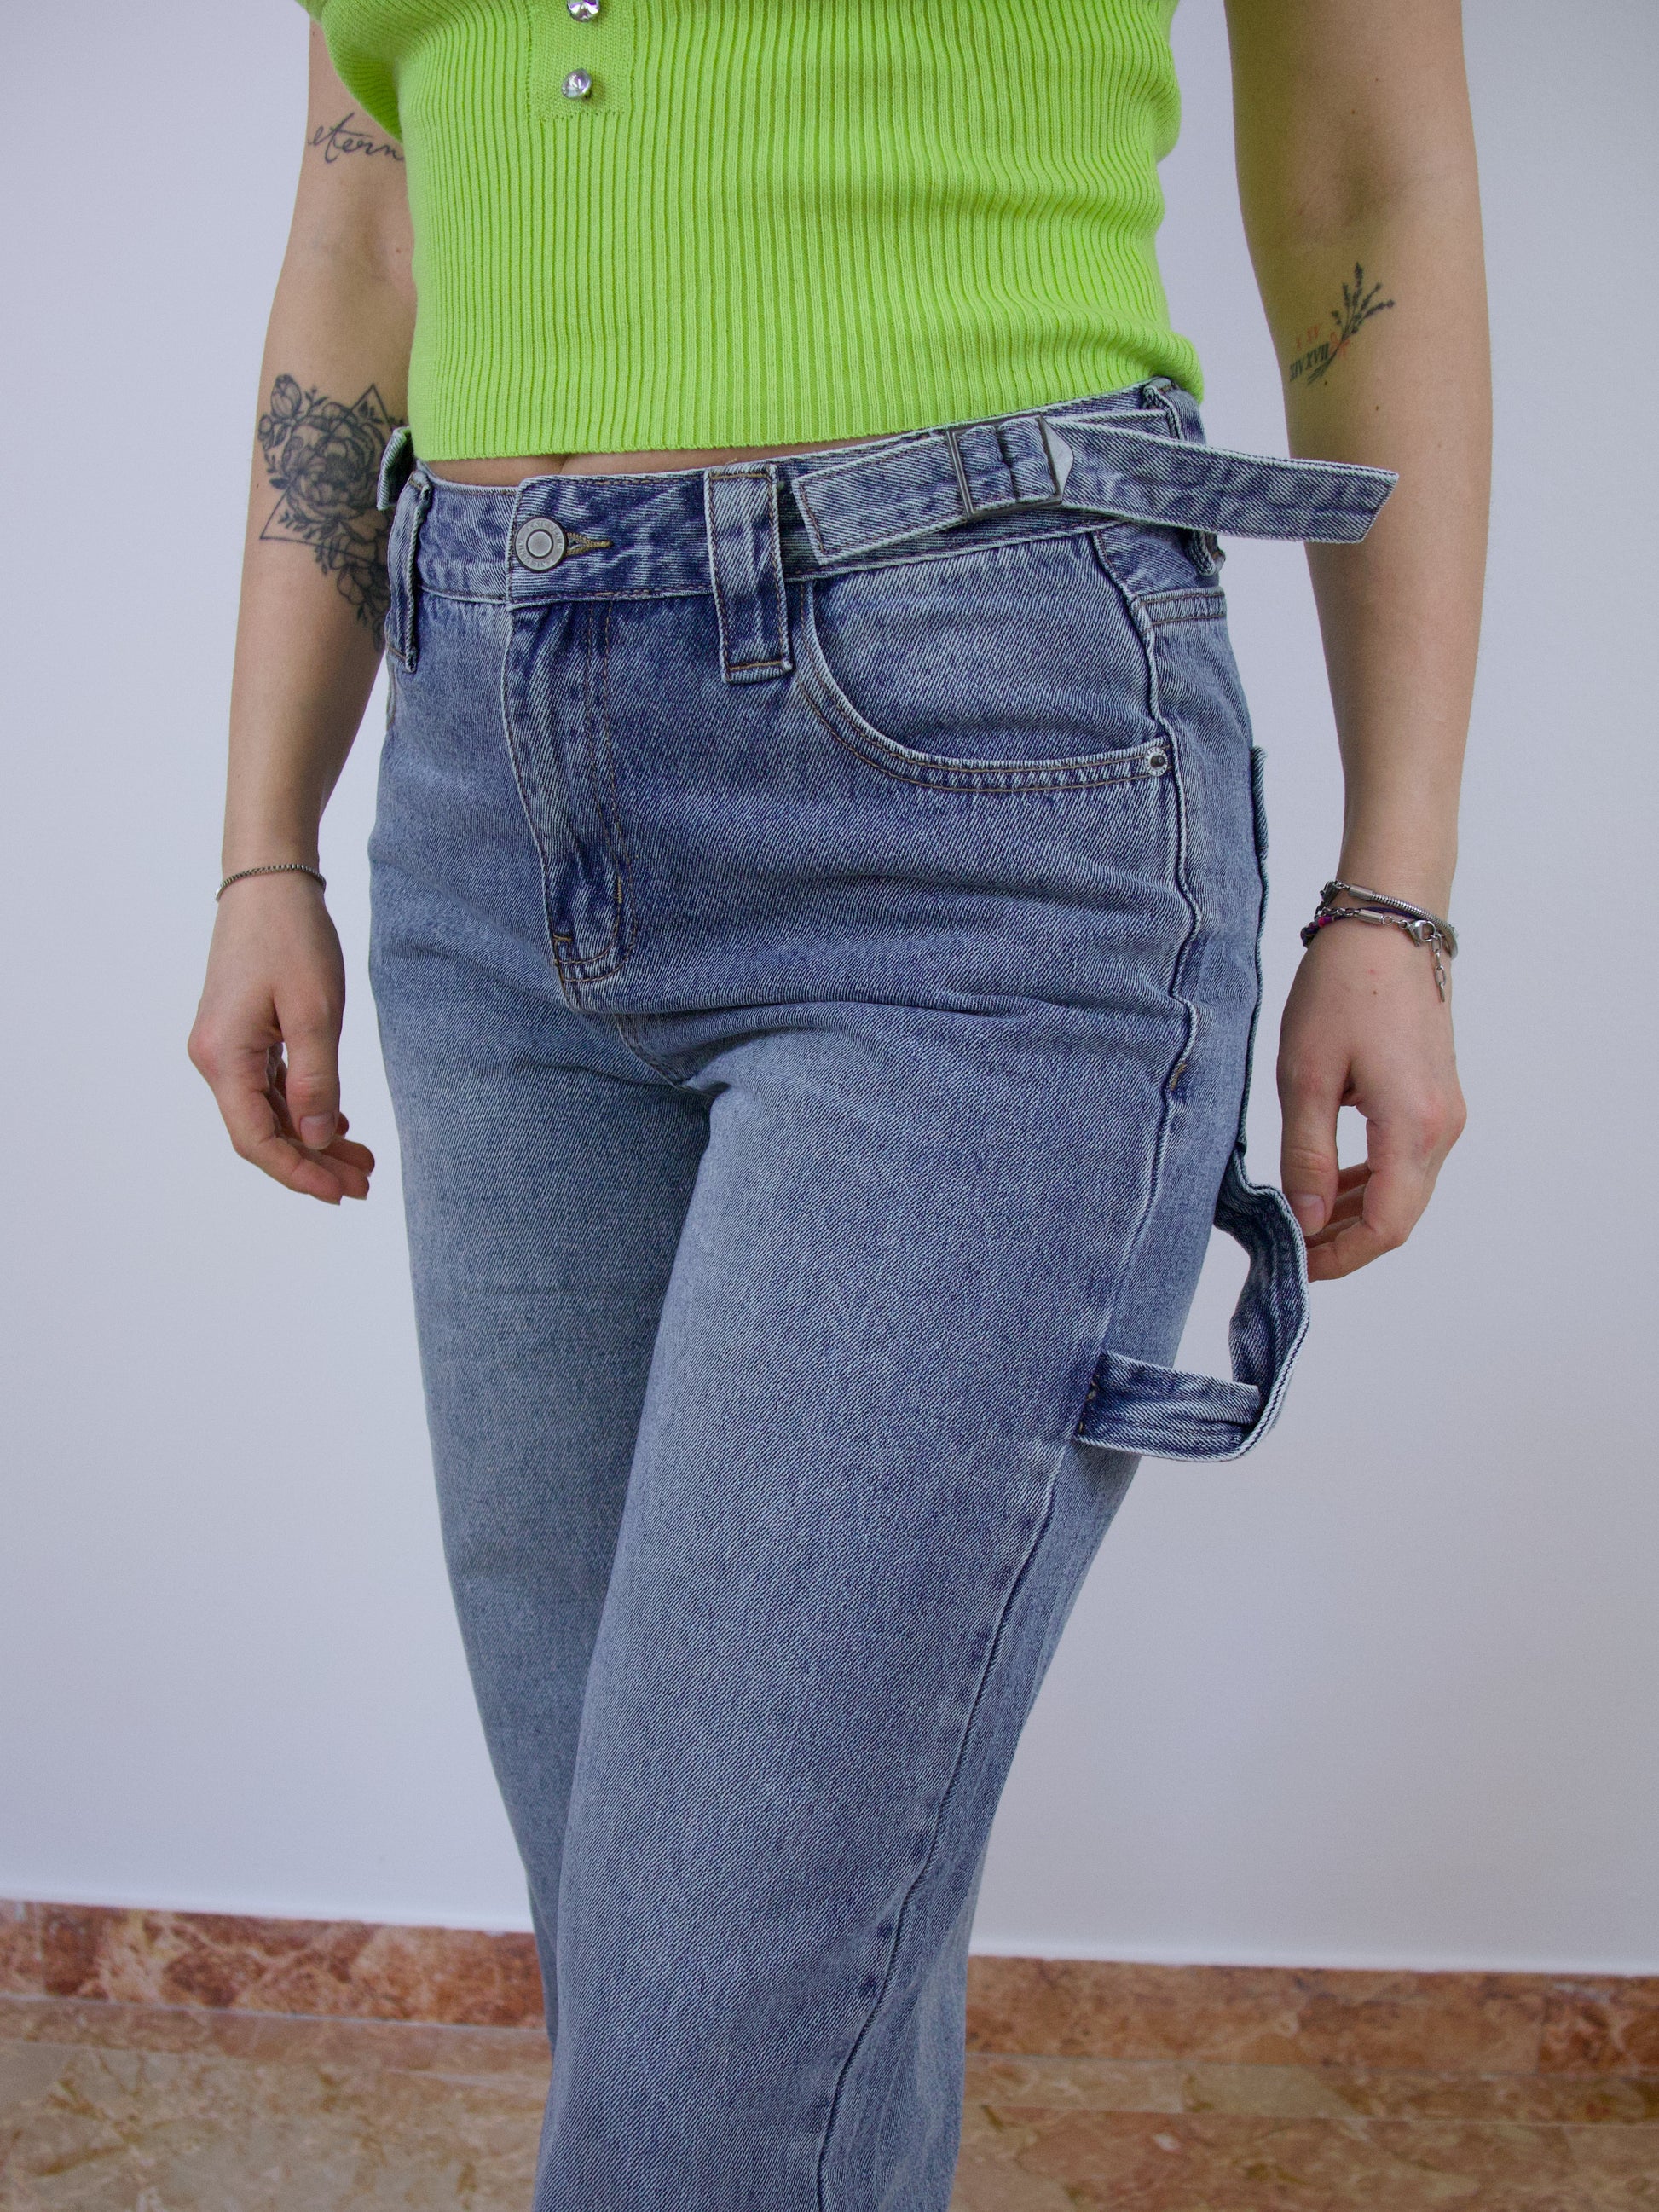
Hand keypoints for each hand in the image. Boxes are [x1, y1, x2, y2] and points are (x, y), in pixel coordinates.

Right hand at [188, 876, 374, 1204]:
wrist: (270, 880)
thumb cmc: (291, 937)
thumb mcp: (314, 1011)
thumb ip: (315, 1079)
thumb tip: (312, 1138)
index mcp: (225, 1057)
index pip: (255, 1139)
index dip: (298, 1173)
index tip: (342, 1193)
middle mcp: (216, 1058)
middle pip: (262, 1131)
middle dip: (313, 1162)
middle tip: (364, 1183)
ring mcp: (228, 1046)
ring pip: (270, 1111)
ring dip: (312, 1138)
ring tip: (362, 1160)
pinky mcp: (244, 1033)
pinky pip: (271, 1086)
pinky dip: (304, 1107)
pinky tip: (336, 1121)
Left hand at [1276, 917, 1464, 1279]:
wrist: (1389, 926)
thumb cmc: (1343, 989)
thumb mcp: (1305, 1077)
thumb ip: (1306, 1156)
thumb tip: (1305, 1220)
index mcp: (1412, 1126)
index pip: (1386, 1226)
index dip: (1341, 1256)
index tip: (1295, 1264)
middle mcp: (1442, 1127)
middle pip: (1399, 1216)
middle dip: (1344, 1241)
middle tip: (1288, 1246)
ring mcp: (1445, 1112)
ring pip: (1404, 1190)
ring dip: (1354, 1211)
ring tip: (1298, 1216)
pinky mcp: (1437, 1097)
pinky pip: (1406, 1160)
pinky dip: (1369, 1180)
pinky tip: (1328, 1180)